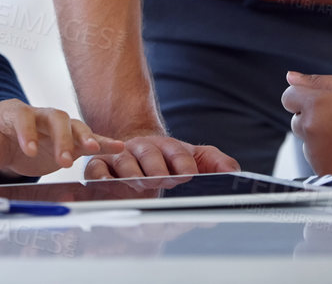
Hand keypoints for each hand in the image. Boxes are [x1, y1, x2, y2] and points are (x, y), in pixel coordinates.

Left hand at [0, 100, 124, 180]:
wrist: (2, 138)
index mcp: (11, 115)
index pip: (21, 117)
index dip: (26, 133)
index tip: (30, 151)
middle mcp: (36, 115)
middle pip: (53, 117)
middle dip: (60, 136)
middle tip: (64, 160)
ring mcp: (54, 126)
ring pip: (72, 124)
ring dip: (83, 137)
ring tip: (93, 152)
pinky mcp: (68, 139)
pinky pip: (88, 136)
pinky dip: (103, 142)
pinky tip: (118, 149)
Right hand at [82, 131, 238, 179]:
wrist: (133, 151)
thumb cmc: (166, 160)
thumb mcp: (194, 158)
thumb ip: (215, 163)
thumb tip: (236, 172)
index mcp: (167, 148)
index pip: (177, 152)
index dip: (182, 162)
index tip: (189, 175)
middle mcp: (143, 149)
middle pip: (149, 154)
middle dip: (156, 167)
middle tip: (164, 179)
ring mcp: (121, 157)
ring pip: (123, 160)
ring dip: (131, 172)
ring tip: (140, 183)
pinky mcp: (100, 167)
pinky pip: (95, 169)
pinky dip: (98, 174)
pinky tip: (106, 182)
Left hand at [280, 71, 331, 175]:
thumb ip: (317, 82)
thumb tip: (291, 77)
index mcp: (315, 105)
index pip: (289, 98)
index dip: (304, 98)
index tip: (322, 104)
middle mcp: (311, 131)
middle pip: (297, 122)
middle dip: (313, 120)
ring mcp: (317, 155)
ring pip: (308, 145)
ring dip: (322, 141)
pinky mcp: (325, 174)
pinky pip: (319, 163)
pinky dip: (331, 159)